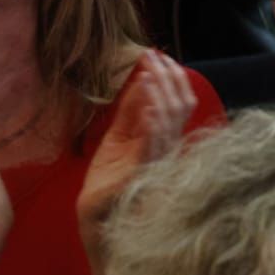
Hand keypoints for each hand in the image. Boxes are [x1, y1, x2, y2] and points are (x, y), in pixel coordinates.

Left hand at [76, 50, 197, 274]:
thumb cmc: (108, 181)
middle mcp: (165, 149)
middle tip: (155, 56)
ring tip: (152, 73)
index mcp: (161, 140)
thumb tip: (143, 79)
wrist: (96, 220)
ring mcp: (155, 163)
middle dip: (168, 79)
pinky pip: (152, 146)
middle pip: (178, 108)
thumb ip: (131, 112)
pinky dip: (153, 124)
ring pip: (169, 123)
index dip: (173, 77)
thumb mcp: (118, 139)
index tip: (160, 55)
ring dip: (161, 95)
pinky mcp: (140, 175)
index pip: (178, 102)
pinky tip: (149, 106)